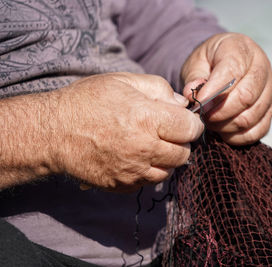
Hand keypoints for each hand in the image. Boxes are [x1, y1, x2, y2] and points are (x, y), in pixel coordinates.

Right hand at [52, 73, 202, 191]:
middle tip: (168, 132)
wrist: (53, 132)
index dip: (192, 123)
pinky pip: (150, 182)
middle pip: (184, 153)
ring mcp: (133, 171)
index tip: (184, 120)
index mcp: (148, 118)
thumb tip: (182, 105)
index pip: (191, 128)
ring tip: (152, 144)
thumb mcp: (125, 81)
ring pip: (169, 171)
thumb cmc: (88, 101)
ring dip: (168, 158)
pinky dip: (151, 170)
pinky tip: (139, 157)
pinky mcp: (123, 185)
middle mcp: (144, 148)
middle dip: (182, 142)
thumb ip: (159, 89)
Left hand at [181, 33, 271, 144]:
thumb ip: (193, 77)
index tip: (198, 103)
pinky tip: (224, 131)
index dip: (214, 91)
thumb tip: (191, 95)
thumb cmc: (210, 62)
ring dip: (227, 126)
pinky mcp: (271, 109)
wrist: (224, 62)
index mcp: (241, 49)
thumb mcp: (196, 62)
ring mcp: (270, 89)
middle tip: (203, 115)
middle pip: (246, 97)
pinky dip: (238, 136)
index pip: (233, 72)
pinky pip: (259, 130)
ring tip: (211, 122)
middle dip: (220, 112)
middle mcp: (261, 67)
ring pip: (251, 116)